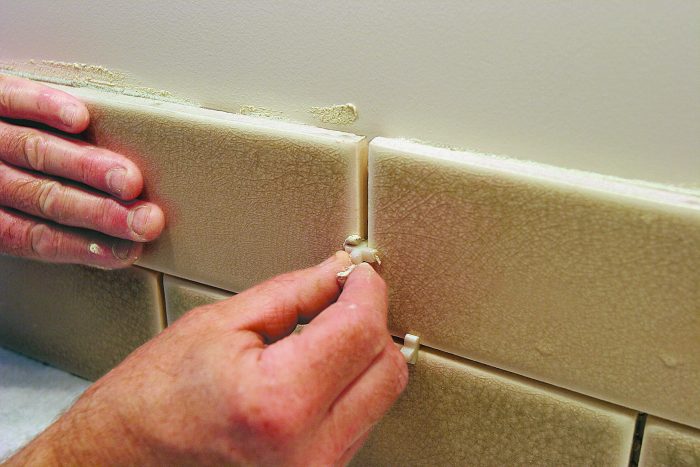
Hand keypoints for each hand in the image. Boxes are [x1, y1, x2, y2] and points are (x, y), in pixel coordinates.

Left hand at [0, 75, 163, 267]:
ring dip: (87, 168)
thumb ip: (10, 226)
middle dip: (101, 213)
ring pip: (35, 153)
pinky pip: (11, 99)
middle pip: (44, 199)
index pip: (32, 237)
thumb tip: (71, 245)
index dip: (82, 248)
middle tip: (143, 220)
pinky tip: (80, 119)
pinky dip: (45, 107)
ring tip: (128, 180)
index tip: (126, 252)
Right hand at [6, 252, 407, 465]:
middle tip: (342, 296)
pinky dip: (349, 386)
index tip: (357, 273)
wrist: (123, 460)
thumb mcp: (219, 324)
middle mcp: (308, 449)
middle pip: (387, 367)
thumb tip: (337, 273)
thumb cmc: (151, 400)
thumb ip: (293, 294)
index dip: (366, 289)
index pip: (361, 331)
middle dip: (370, 321)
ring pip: (381, 394)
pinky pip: (361, 421)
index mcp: (278, 401)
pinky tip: (317, 368)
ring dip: (360, 354)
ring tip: (319, 334)